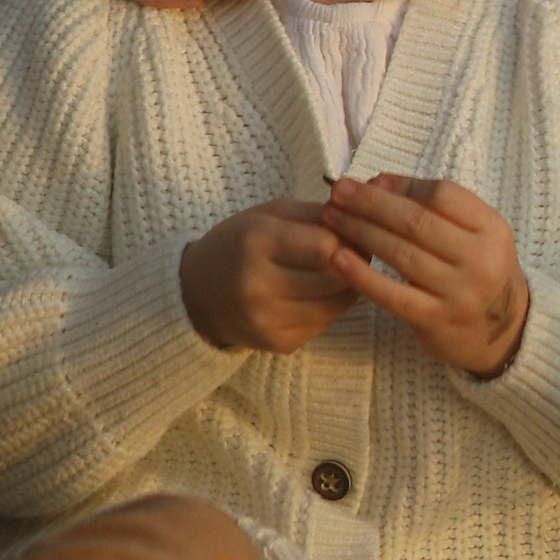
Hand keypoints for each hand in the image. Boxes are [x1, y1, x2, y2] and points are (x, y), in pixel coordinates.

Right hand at [179, 201, 355, 353]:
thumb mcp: (269, 215)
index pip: (326, 246)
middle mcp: (259, 286)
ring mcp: (269, 320)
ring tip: (344, 268)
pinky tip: (324, 291)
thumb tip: (362, 222)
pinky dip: (334, 305)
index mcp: (256, 244)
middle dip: (355, 261)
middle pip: (336, 277)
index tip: (353, 230)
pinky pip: (326, 322)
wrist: (198, 293)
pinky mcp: (280, 344)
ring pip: (337, 303)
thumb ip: (316, 215)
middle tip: (358, 249)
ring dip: (350, 284)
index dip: (348, 236)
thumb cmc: (239, 244)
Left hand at [322, 175, 530, 378]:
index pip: (443, 194)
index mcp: (492, 229)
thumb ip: (435, 209)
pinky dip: (362, 275)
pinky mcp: (437, 320)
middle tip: (338, 192)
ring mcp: (459, 292)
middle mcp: (480, 259)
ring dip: (360, 231)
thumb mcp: (475, 235)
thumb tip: (378, 182)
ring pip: (401, 253)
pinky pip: (393, 295)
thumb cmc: (478, 271)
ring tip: (332, 217)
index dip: (402, 184)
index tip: (370, 179)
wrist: (502, 332)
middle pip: (417, 222)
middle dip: (371, 203)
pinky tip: (338, 259)